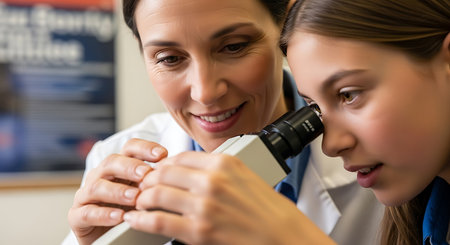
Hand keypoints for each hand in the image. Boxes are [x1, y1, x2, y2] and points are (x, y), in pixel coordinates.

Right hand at [67, 138, 167, 244]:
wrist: (111, 237)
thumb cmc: (132, 210)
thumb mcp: (146, 192)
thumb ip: (155, 181)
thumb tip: (176, 170)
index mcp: (119, 167)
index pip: (129, 148)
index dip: (145, 148)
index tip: (162, 154)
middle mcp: (101, 176)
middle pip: (112, 162)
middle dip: (130, 167)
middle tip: (146, 174)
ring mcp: (87, 195)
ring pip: (98, 186)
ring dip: (118, 191)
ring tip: (134, 197)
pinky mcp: (77, 216)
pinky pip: (86, 212)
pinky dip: (104, 214)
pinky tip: (119, 216)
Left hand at [124, 151, 334, 244]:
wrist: (283, 236)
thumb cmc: (268, 209)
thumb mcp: (245, 176)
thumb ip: (217, 170)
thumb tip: (188, 171)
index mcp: (224, 163)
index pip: (179, 158)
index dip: (161, 166)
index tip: (156, 172)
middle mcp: (212, 180)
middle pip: (163, 173)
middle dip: (148, 180)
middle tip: (143, 187)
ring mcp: (205, 206)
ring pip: (156, 195)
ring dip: (142, 199)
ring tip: (139, 203)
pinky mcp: (200, 231)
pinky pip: (158, 221)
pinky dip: (141, 219)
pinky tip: (136, 219)